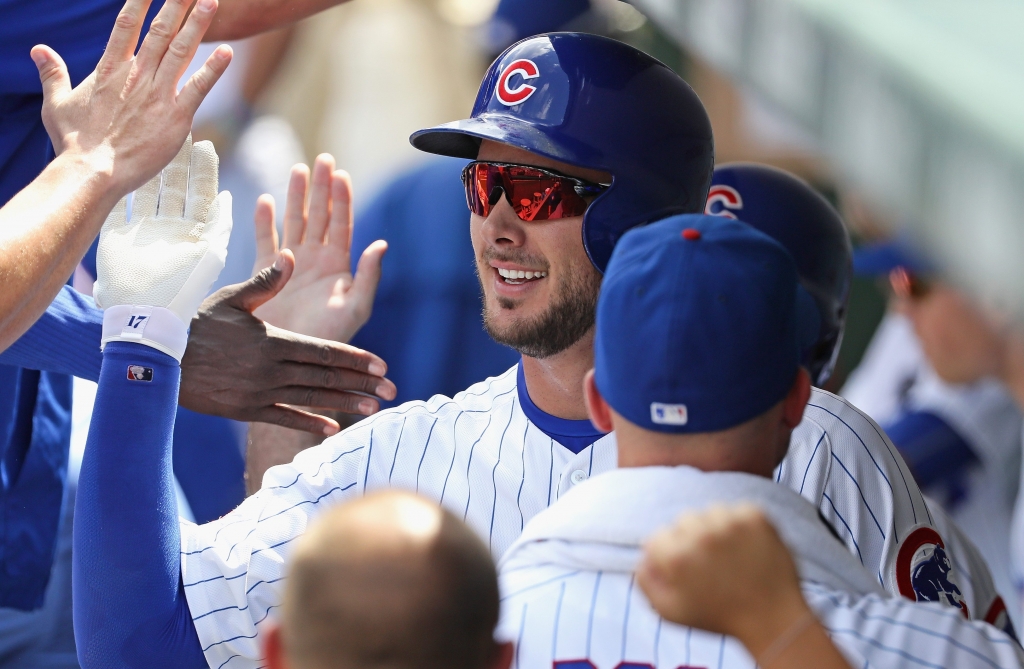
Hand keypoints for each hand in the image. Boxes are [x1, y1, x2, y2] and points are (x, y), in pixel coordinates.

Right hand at [32, 0, 231, 194]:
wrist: (93, 172)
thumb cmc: (75, 144)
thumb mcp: (57, 104)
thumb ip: (53, 75)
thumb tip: (38, 50)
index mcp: (110, 70)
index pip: (126, 25)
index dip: (140, 1)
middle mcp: (136, 76)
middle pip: (160, 31)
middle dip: (176, 5)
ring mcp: (157, 94)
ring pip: (181, 51)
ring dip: (197, 25)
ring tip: (211, 2)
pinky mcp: (176, 116)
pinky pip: (199, 88)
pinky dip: (213, 70)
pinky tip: (227, 53)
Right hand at [94, 135, 230, 323]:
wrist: (146, 318)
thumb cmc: (184, 291)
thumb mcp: (212, 257)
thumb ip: (221, 227)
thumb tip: (229, 197)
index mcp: (194, 234)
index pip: (201, 194)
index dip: (202, 169)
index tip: (204, 144)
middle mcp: (170, 230)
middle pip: (175, 188)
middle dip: (177, 161)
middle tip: (177, 131)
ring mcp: (143, 233)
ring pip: (148, 192)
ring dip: (150, 169)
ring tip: (150, 140)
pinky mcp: (116, 239)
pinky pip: (117, 208)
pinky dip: (119, 189)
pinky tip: (120, 166)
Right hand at [179, 252, 397, 434]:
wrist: (158, 358)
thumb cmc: (196, 322)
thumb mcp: (232, 297)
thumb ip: (267, 281)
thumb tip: (292, 255)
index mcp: (273, 340)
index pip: (325, 351)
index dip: (356, 359)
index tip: (381, 365)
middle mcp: (271, 369)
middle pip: (325, 377)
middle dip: (361, 384)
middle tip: (391, 391)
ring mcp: (259, 392)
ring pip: (311, 399)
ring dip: (344, 404)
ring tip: (373, 408)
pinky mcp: (245, 410)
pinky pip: (284, 417)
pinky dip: (309, 422)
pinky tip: (333, 427)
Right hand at [251, 154, 387, 341]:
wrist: (294, 364)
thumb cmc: (331, 340)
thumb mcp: (356, 308)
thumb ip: (369, 276)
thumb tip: (382, 243)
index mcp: (338, 266)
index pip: (342, 225)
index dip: (342, 199)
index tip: (341, 174)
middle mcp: (315, 262)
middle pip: (319, 217)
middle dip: (321, 188)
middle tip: (323, 159)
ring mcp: (291, 267)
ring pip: (294, 223)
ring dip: (296, 197)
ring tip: (297, 169)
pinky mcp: (267, 276)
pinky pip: (265, 243)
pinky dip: (265, 222)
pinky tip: (266, 201)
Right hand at [637, 504, 809, 655]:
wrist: (772, 619)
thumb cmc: (719, 617)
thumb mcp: (670, 612)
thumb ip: (645, 582)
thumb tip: (643, 555)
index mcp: (677, 557)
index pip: (658, 537)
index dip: (670, 554)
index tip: (688, 569)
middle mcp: (701, 536)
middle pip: (683, 520)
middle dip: (693, 538)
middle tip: (711, 564)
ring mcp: (731, 523)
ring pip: (711, 511)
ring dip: (717, 528)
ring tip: (731, 556)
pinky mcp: (756, 517)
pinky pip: (738, 509)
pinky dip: (742, 524)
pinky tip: (748, 548)